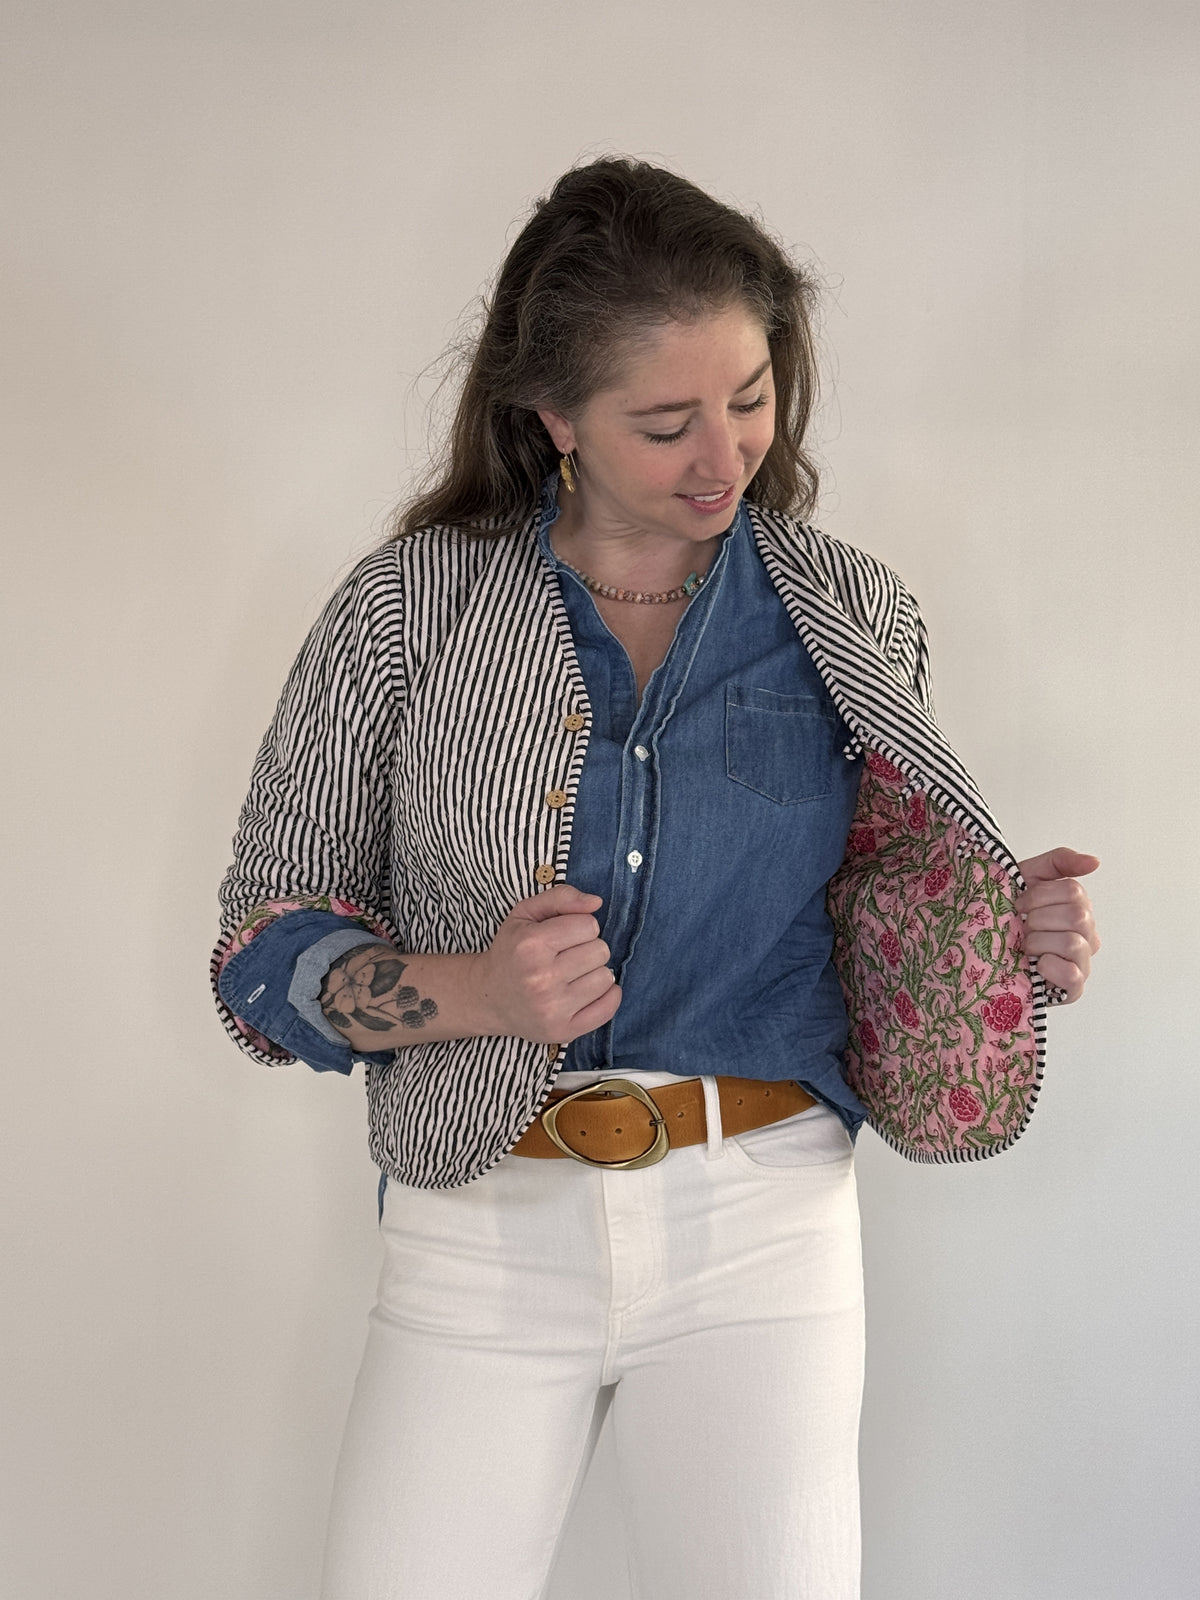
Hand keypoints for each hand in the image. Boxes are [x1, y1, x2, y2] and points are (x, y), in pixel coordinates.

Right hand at [470, 884, 621, 1042]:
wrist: (489, 998)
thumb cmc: (512, 951)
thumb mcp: (525, 914)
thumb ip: (561, 897)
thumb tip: (596, 902)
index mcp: (531, 945)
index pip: (589, 925)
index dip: (580, 927)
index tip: (564, 936)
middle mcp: (541, 979)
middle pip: (601, 951)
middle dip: (588, 948)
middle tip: (568, 956)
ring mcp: (552, 1009)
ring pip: (606, 978)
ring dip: (594, 972)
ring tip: (572, 975)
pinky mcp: (562, 1031)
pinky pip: (608, 1008)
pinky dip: (607, 996)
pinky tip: (588, 990)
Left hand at [1014, 847, 1100, 1002]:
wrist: (983, 947)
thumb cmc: (1008, 913)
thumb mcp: (1028, 878)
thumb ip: (1060, 862)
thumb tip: (1095, 862)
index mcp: (1079, 908)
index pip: (1073, 891)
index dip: (1039, 896)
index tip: (1019, 904)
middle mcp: (1088, 935)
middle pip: (1077, 916)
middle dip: (1038, 919)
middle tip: (1021, 926)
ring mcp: (1083, 962)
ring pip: (1073, 943)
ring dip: (1038, 942)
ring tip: (1025, 946)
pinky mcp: (1073, 989)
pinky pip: (1072, 975)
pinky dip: (1049, 966)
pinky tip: (1035, 964)